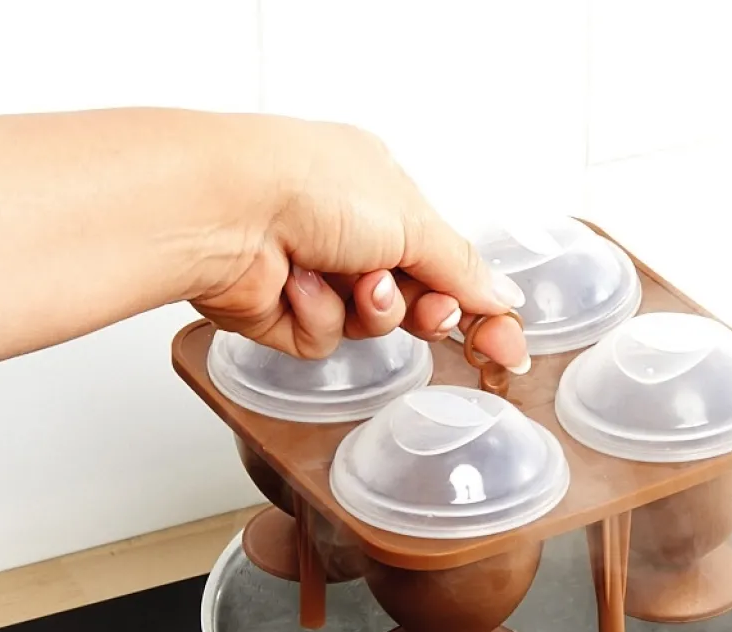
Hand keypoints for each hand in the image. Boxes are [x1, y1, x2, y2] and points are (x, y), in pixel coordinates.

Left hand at [192, 121, 529, 372]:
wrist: (225, 208)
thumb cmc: (308, 184)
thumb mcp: (411, 220)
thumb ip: (461, 267)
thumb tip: (502, 295)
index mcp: (382, 195)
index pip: (447, 262)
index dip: (479, 308)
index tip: (506, 347)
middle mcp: (347, 233)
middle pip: (414, 301)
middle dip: (425, 311)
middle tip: (432, 311)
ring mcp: (314, 274)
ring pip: (371, 328)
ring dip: (370, 310)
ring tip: (351, 280)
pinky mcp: (282, 313)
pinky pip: (325, 340)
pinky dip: (319, 316)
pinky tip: (298, 284)